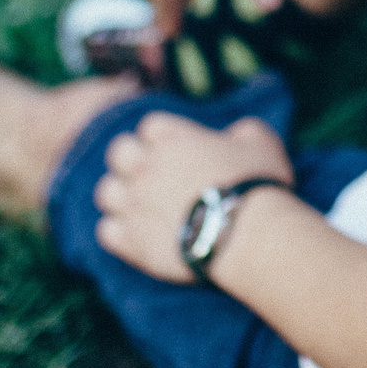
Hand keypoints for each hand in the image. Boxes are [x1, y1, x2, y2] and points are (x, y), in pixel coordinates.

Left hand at [90, 111, 294, 283]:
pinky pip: (106, 231)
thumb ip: (242, 131)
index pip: (151, 126)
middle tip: (154, 174)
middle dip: (132, 160)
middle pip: (118, 152)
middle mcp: (143, 166)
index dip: (163, 138)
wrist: (247, 236)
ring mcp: (133, 204)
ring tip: (142, 206)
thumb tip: (236, 134)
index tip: (179, 151)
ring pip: (105, 192)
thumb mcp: (260, 142)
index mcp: (169, 137)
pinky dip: (118, 231)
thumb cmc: (256, 185)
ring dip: (121, 196)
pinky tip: (138, 233)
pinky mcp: (131, 241)